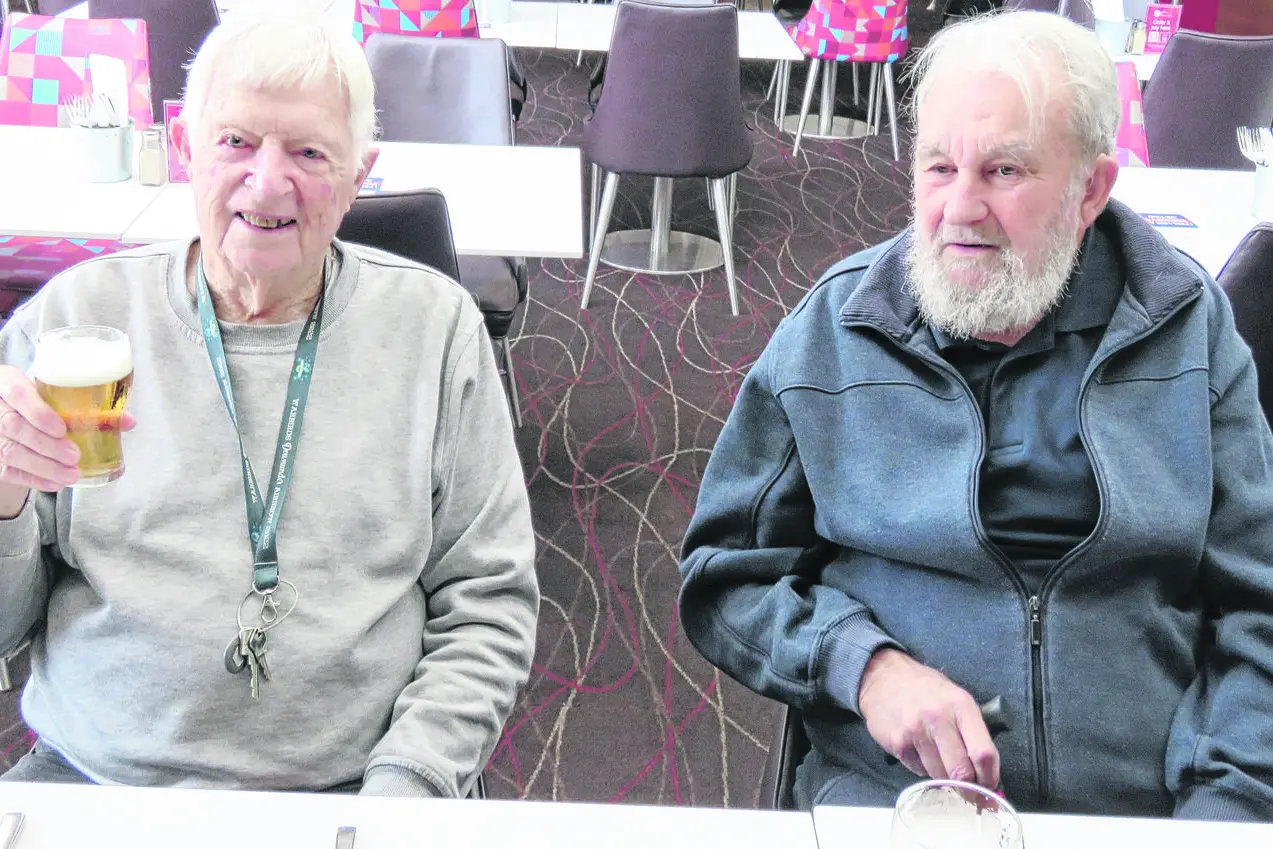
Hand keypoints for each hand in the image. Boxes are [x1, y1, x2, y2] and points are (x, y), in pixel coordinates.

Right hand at [0, 365, 135, 512]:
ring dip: (43, 466)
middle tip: (74, 455)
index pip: (16, 392)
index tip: (62, 429)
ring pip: (10, 451)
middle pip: (14, 425)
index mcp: (7, 381)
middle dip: (46, 444)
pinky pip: (7, 471)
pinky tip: (55, 483)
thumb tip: (128, 421)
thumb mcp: (55, 394)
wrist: (9, 412)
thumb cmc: (39, 401)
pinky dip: (33, 479)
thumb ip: (89, 405)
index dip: (38, 412)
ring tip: (71, 474)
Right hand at [858, 648, 1000, 788]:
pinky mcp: (897, 743)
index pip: (983, 753)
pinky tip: (920, 752)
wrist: (883, 677)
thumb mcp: (956, 698)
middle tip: (969, 791)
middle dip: (968, 787)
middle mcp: (939, 718)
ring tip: (941, 762)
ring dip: (944, 778)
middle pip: (962, 772)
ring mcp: (915, 732)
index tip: (989, 786)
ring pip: (940, 776)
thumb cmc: (925, 690)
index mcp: (961, 706)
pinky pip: (918, 771)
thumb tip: (986, 770)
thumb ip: (973, 731)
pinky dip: (923, 769)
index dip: (989, 777)